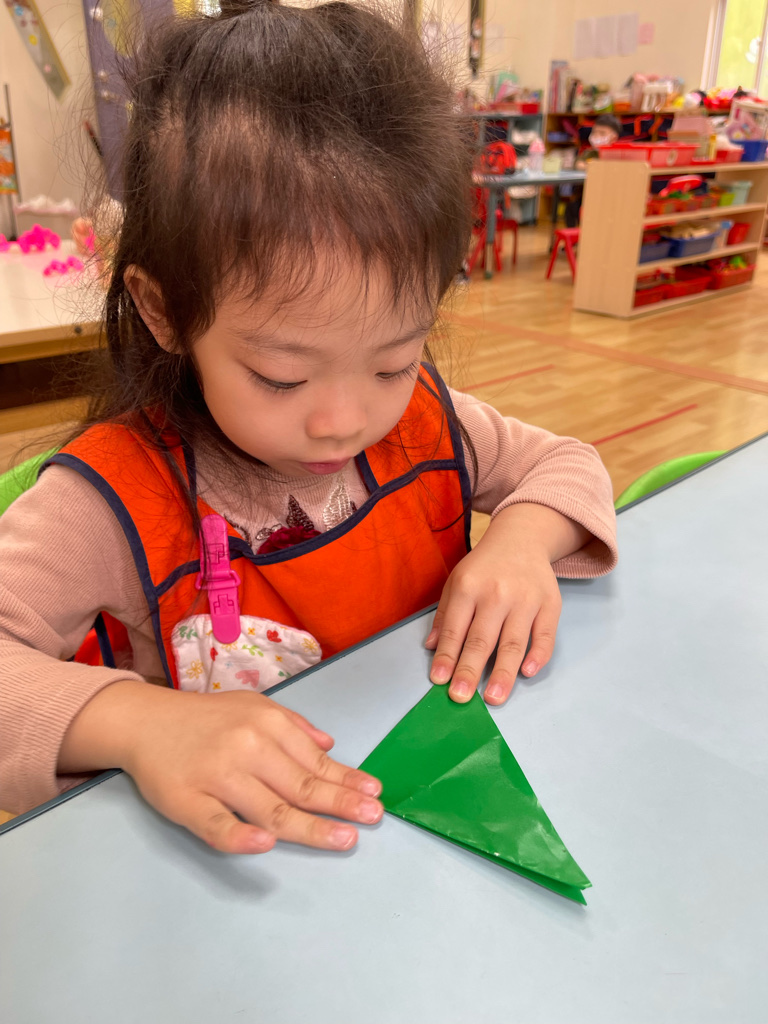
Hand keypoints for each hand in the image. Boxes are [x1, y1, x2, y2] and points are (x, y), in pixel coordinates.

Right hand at [60, 681, 382, 853]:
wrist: (144, 722)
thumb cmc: (205, 719)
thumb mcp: (253, 707)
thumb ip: (293, 727)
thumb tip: (330, 747)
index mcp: (266, 724)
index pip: (314, 761)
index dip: (346, 779)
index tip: (374, 793)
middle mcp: (246, 748)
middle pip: (300, 786)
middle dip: (341, 803)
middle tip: (373, 818)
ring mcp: (217, 776)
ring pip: (270, 808)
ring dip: (311, 826)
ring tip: (343, 839)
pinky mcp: (187, 801)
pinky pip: (216, 824)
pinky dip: (241, 835)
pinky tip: (267, 844)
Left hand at [426, 504, 587, 705]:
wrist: (521, 538)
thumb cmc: (484, 567)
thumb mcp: (456, 581)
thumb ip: (444, 614)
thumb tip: (432, 647)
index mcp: (469, 586)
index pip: (456, 628)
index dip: (447, 656)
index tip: (439, 680)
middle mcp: (497, 593)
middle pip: (482, 638)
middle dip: (470, 670)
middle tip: (461, 697)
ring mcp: (526, 599)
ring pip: (514, 642)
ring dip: (503, 672)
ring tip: (493, 697)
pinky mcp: (550, 604)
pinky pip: (545, 635)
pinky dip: (538, 655)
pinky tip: (527, 672)